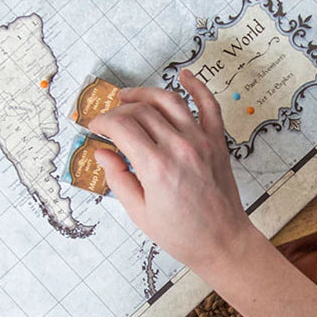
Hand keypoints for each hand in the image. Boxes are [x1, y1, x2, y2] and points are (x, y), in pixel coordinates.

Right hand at [87, 69, 257, 268]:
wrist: (221, 241)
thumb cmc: (182, 233)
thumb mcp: (139, 212)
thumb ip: (118, 178)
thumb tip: (103, 153)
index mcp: (156, 167)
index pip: (121, 127)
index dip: (102, 122)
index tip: (95, 127)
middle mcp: (179, 147)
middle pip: (141, 111)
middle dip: (118, 111)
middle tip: (108, 120)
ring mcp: (201, 141)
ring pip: (169, 100)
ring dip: (145, 93)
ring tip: (129, 97)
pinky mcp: (217, 141)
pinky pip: (209, 105)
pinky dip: (196, 86)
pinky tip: (183, 75)